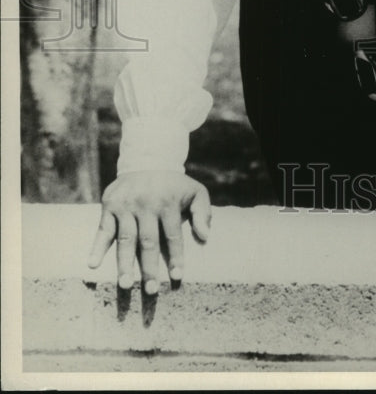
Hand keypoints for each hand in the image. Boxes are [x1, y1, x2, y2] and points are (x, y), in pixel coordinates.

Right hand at [87, 171, 210, 292]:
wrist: (147, 161)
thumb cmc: (174, 185)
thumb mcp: (195, 192)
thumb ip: (202, 212)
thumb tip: (205, 237)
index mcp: (167, 202)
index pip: (172, 234)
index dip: (175, 256)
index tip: (177, 277)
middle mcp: (146, 204)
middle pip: (147, 241)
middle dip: (149, 267)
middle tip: (151, 291)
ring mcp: (126, 205)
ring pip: (125, 239)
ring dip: (124, 263)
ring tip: (126, 284)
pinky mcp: (109, 205)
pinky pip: (103, 229)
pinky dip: (97, 246)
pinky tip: (93, 264)